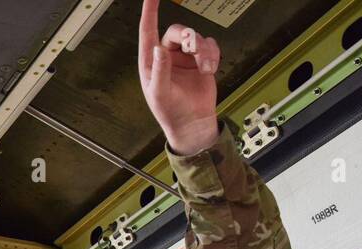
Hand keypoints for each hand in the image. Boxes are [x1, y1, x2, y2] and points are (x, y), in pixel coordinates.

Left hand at [138, 0, 221, 155]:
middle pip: (178, 32)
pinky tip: (209, 70)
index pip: (148, 32)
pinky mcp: (201, 60)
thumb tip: (158, 49)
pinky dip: (212, 55)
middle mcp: (167, 57)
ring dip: (203, 50)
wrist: (193, 123)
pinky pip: (210, 45)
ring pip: (196, 38)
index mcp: (151, 63)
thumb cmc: (171, 112)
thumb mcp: (161, 93)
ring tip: (204, 67)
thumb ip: (160, 70)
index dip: (150, 13)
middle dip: (188, 38)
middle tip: (193, 47)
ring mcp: (185, 58)